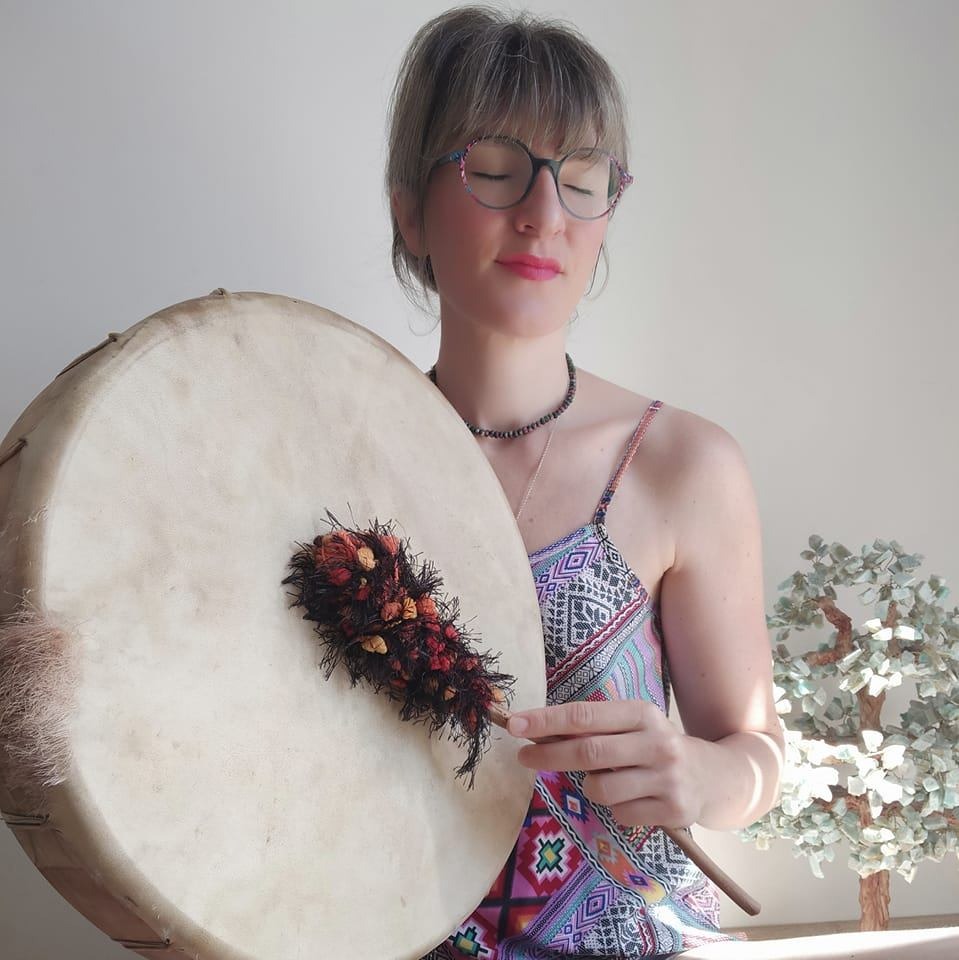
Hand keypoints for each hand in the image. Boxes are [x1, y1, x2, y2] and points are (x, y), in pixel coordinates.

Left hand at [507, 700, 704, 828]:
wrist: (712, 776)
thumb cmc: (655, 746)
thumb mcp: (632, 726)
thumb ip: (593, 728)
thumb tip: (537, 732)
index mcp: (642, 714)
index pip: (583, 716)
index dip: (545, 721)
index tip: (514, 725)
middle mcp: (657, 742)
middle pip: (587, 752)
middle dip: (548, 755)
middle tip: (523, 757)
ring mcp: (667, 778)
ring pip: (600, 789)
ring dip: (590, 787)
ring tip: (609, 780)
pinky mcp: (672, 810)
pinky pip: (620, 814)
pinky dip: (616, 809)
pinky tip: (634, 798)